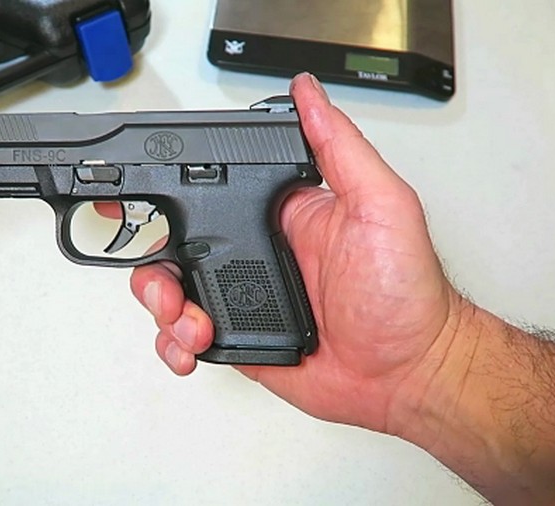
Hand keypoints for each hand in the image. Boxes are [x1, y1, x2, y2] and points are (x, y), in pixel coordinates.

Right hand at [129, 73, 462, 433]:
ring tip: (191, 322)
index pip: (211, 192)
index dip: (173, 194)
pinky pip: (185, 336)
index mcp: (282, 213)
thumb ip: (340, 148)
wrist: (408, 375)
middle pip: (176, 245)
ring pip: (171, 291)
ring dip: (163, 306)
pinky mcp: (238, 338)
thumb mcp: (381, 206)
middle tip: (169, 283)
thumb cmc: (405, 294)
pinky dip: (173, 343)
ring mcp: (244, 297)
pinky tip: (193, 345)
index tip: (146, 200)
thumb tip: (308, 92)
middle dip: (154, 264)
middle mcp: (256, 251)